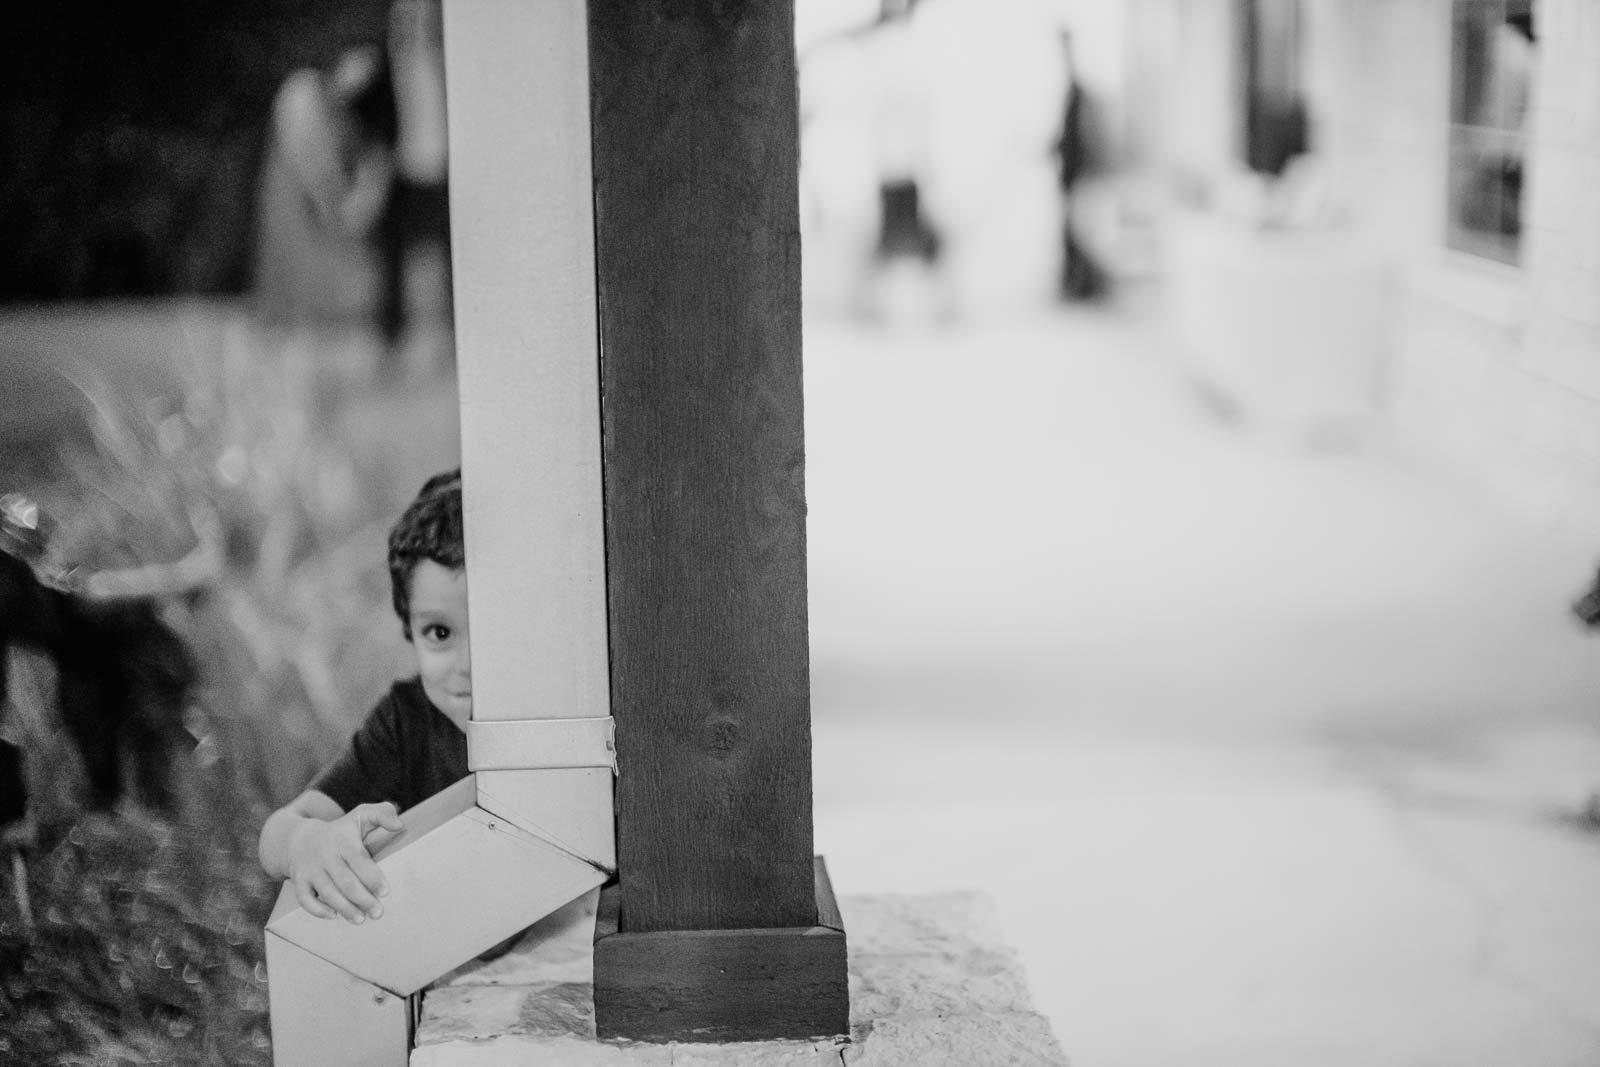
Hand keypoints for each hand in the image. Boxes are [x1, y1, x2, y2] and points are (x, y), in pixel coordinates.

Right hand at [286, 803, 404, 922]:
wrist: (299, 838)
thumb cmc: (340, 830)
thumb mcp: (361, 815)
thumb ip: (382, 814)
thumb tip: (399, 825)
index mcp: (343, 840)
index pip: (359, 860)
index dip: (372, 877)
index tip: (385, 892)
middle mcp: (326, 856)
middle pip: (345, 881)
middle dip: (362, 899)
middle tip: (378, 913)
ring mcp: (311, 869)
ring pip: (327, 892)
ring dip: (344, 908)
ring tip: (361, 919)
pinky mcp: (299, 882)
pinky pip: (304, 899)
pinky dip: (317, 909)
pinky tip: (333, 916)